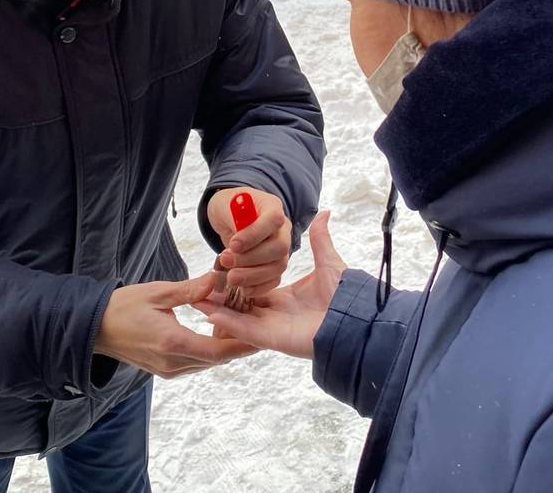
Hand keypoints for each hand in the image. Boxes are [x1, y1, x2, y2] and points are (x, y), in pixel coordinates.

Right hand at [95, 272, 256, 377]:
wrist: (95, 328)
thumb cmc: (124, 306)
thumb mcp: (158, 292)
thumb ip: (190, 290)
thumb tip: (217, 279)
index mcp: (173, 343)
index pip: (219, 350)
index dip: (243, 343)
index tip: (263, 333)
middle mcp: (173, 363)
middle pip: (217, 359)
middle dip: (238, 343)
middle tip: (257, 323)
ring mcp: (169, 370)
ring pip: (208, 362)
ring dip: (225, 346)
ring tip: (242, 324)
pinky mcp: (165, 370)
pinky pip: (196, 362)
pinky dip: (210, 350)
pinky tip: (217, 331)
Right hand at [194, 211, 346, 358]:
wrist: (356, 318)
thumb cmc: (345, 295)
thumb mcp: (328, 261)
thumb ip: (319, 240)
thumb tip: (324, 213)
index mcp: (288, 298)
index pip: (256, 289)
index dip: (240, 279)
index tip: (222, 269)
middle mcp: (278, 314)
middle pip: (243, 305)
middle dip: (222, 297)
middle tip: (202, 285)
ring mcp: (273, 328)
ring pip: (239, 318)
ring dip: (218, 309)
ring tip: (196, 298)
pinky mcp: (273, 338)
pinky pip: (245, 330)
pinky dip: (227, 322)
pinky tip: (209, 312)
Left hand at [206, 187, 290, 296]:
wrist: (230, 217)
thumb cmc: (228, 209)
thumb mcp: (225, 205)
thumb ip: (232, 219)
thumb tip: (236, 245)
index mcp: (272, 207)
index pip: (274, 219)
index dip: (255, 234)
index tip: (233, 245)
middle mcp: (282, 229)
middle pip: (280, 247)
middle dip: (251, 258)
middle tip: (226, 260)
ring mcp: (281, 249)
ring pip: (278, 267)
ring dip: (252, 276)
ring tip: (230, 277)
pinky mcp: (275, 266)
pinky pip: (274, 280)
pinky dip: (258, 287)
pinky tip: (242, 288)